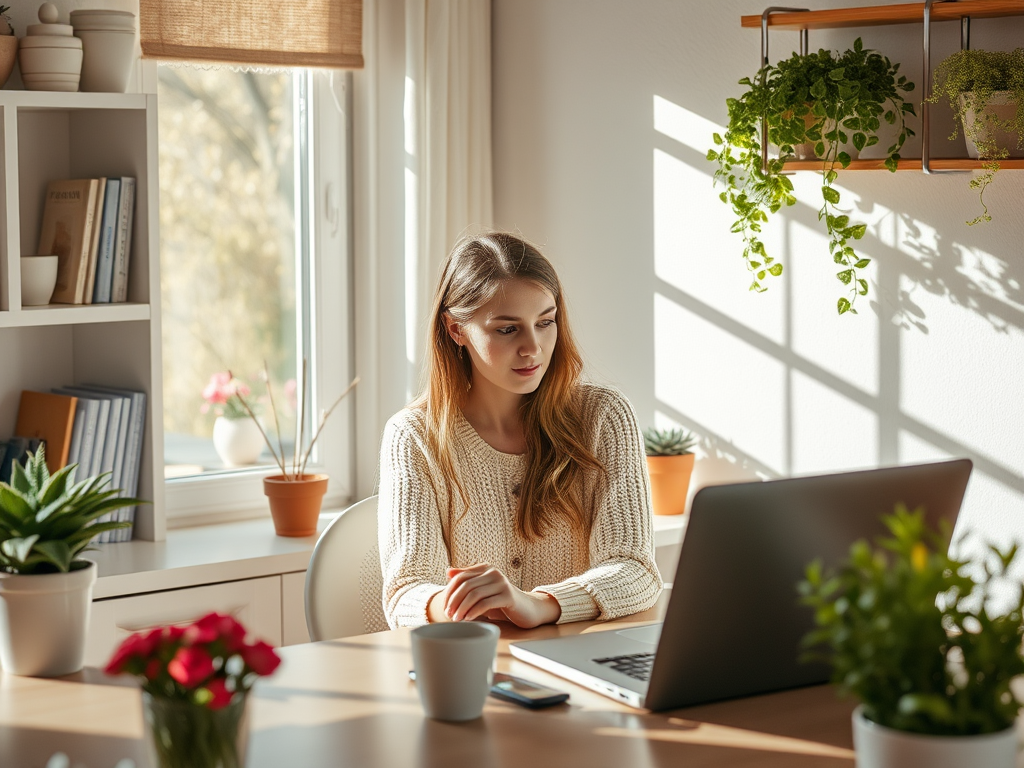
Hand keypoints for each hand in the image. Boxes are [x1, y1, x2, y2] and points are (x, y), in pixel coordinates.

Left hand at [436, 563, 560, 627]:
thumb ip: (468, 579)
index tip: (444, 606)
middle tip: (448, 614)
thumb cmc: (502, 600)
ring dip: (462, 608)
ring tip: (456, 619)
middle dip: (454, 601)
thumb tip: (448, 571)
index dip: (449, 592)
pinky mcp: (508, 596)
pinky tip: (468, 619)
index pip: (460, 577)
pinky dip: (474, 611)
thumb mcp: (483, 588)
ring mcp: (502, 583)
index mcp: (486, 568)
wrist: (526, 608)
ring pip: (475, 594)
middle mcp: (493, 572)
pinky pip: (486, 603)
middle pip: (466, 585)